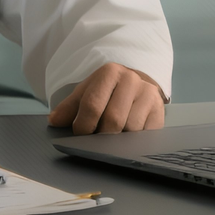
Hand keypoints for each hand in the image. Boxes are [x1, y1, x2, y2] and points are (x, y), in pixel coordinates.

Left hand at [49, 63, 165, 134]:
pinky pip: (146, 135)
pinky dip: (133, 142)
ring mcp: (148, 94)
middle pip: (113, 120)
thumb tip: (54, 121)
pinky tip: (127, 140)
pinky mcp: (160, 110)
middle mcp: (131, 80)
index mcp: (109, 72)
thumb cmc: (107, 92)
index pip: (92, 105)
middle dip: (100, 136)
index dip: (83, 126)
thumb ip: (69, 107)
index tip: (79, 135)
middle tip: (95, 141)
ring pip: (130, 130)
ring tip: (111, 139)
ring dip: (118, 141)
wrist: (137, 85)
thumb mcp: (86, 93)